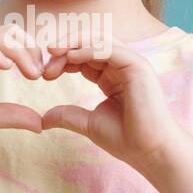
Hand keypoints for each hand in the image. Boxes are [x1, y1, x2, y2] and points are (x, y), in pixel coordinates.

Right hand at [0, 23, 45, 148]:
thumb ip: (13, 115)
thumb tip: (41, 124)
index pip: (15, 41)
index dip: (33, 54)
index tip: (42, 76)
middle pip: (11, 32)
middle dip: (31, 49)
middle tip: (39, 74)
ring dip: (20, 52)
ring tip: (30, 74)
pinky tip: (7, 68)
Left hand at [39, 35, 192, 173]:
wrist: (150, 152)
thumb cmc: (127, 139)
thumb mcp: (88, 124)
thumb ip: (67, 116)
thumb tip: (42, 119)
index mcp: (112, 76)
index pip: (84, 56)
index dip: (63, 59)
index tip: (44, 73)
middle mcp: (123, 66)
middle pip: (90, 42)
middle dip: (65, 47)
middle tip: (45, 57)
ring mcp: (132, 63)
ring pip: (99, 40)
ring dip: (73, 43)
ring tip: (52, 51)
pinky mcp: (138, 66)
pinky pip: (108, 49)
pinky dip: (87, 50)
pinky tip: (70, 57)